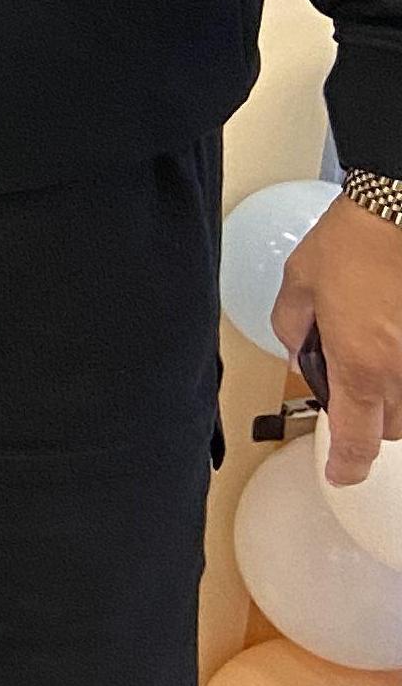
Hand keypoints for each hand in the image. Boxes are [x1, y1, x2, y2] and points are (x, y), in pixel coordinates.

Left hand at [273, 193, 401, 485]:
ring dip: (396, 397)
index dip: (348, 464)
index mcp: (361, 363)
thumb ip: (294, 326)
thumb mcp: (300, 282)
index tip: (341, 475)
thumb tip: (301, 350)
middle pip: (393, 428)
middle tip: (351, 379)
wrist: (400, 210)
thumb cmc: (355, 240)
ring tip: (377, 350)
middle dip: (369, 417)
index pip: (356, 438)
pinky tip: (392, 336)